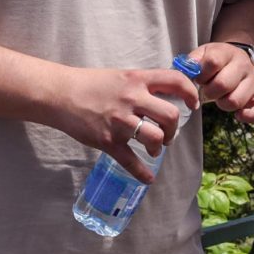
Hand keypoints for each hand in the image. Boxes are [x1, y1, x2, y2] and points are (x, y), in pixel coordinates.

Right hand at [56, 65, 202, 182]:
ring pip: (155, 137)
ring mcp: (120, 121)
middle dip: (174, 129)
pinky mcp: (108, 141)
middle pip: (170, 115)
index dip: (190, 93)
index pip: (175, 81)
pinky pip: (130, 161)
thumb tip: (167, 94)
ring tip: (154, 148)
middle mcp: (132, 99)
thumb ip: (143, 84)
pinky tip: (148, 177)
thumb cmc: (91, 84)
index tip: (193, 104)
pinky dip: (142, 173)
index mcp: (137, 79)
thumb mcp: (121, 76)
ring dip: (160, 146)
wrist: (60, 94)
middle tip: (168, 133)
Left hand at [186, 42, 253, 124]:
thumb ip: (191, 62)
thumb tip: (186, 72)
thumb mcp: (202, 55)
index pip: (213, 62)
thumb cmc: (215, 62)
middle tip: (208, 90)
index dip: (201, 75)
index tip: (200, 78)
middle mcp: (244, 65)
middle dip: (209, 92)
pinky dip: (249, 116)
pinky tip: (238, 114)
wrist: (236, 60)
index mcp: (227, 52)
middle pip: (222, 84)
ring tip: (221, 98)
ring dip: (223, 104)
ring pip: (235, 101)